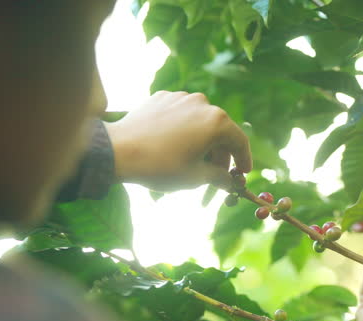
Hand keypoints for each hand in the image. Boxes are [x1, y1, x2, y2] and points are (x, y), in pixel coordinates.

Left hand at [105, 91, 251, 191]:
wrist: (119, 151)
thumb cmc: (161, 166)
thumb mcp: (195, 177)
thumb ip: (219, 177)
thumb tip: (228, 181)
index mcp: (216, 122)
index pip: (239, 141)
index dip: (243, 159)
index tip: (242, 172)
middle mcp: (202, 103)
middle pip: (220, 130)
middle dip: (220, 152)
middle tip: (216, 173)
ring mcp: (181, 97)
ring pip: (200, 121)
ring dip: (202, 140)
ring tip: (192, 160)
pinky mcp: (162, 97)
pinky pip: (181, 114)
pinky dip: (183, 129)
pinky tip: (173, 145)